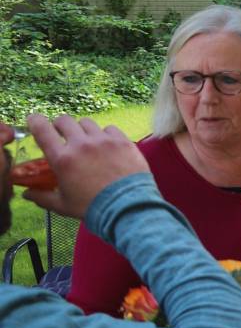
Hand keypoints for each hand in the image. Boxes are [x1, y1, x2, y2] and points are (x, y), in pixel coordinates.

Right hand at [20, 114, 150, 219]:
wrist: (128, 207)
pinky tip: (107, 145)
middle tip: (63, 135)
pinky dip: (105, 134)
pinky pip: (110, 129)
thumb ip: (42, 197)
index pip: (42, 130)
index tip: (34, 120)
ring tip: (87, 141)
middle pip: (65, 120)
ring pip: (87, 123)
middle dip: (60, 125)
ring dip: (82, 130)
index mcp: (62, 159)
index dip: (35, 121)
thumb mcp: (62, 205)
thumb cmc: (91, 207)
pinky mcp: (123, 141)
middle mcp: (81, 144)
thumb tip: (26, 193)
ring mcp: (103, 141)